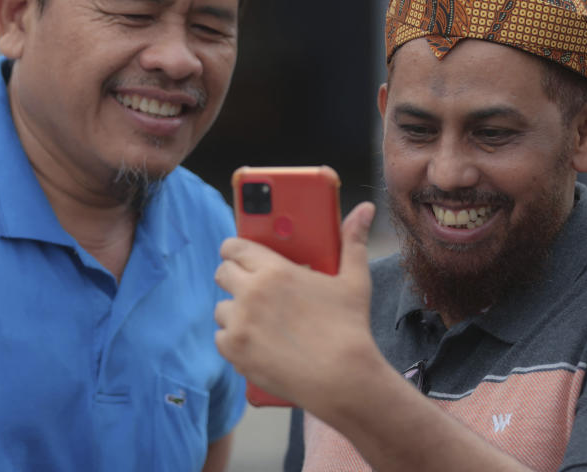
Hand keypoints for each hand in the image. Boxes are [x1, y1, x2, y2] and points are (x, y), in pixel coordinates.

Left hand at [214, 201, 378, 412]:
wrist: (343, 378)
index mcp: (274, 270)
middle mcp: (251, 293)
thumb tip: (365, 209)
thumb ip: (353, 240)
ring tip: (258, 320)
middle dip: (234, 278)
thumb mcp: (354, 279)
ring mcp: (239, 323)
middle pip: (222, 273)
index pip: (234, 247)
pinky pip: (221, 337)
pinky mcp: (234, 350)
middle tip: (252, 289)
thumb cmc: (349, 328)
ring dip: (235, 312)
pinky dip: (234, 340)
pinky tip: (255, 342)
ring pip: (221, 308)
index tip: (239, 255)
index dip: (234, 250)